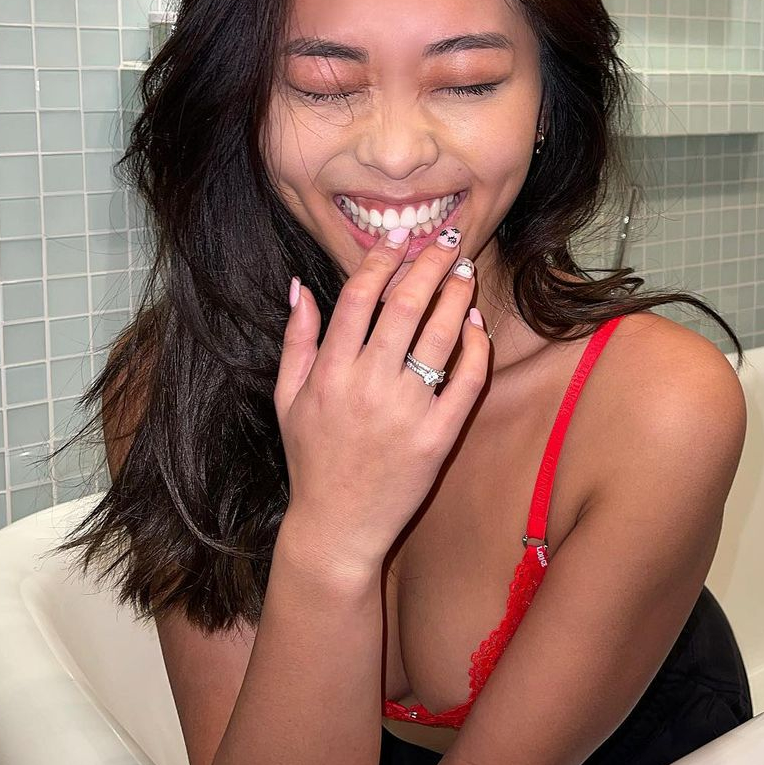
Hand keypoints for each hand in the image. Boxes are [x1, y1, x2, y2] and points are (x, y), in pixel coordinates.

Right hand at [274, 226, 488, 572]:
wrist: (337, 527)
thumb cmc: (312, 459)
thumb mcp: (288, 398)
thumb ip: (296, 341)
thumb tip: (300, 286)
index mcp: (329, 372)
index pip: (358, 298)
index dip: (381, 260)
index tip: (399, 237)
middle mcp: (366, 386)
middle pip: (403, 306)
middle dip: (428, 264)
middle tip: (447, 240)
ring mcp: (405, 412)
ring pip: (438, 336)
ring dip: (455, 295)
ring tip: (464, 270)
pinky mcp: (437, 438)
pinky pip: (464, 382)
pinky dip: (474, 346)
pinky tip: (475, 322)